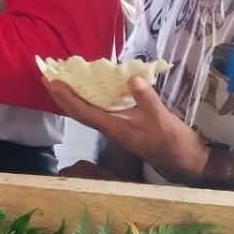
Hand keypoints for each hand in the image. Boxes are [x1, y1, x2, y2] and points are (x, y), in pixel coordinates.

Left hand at [44, 75, 209, 183]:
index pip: (82, 111)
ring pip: (88, 107)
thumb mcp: (162, 119)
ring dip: (74, 93)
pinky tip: (93, 82)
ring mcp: (117, 125)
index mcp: (113, 127)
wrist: (186, 161)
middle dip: (61, 93)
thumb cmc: (173, 142)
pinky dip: (93, 94)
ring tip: (63, 74)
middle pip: (78, 109)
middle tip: (47, 73)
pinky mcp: (125, 122)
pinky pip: (102, 106)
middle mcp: (110, 126)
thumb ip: (146, 99)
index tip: (50, 81)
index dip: (65, 97)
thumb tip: (131, 78)